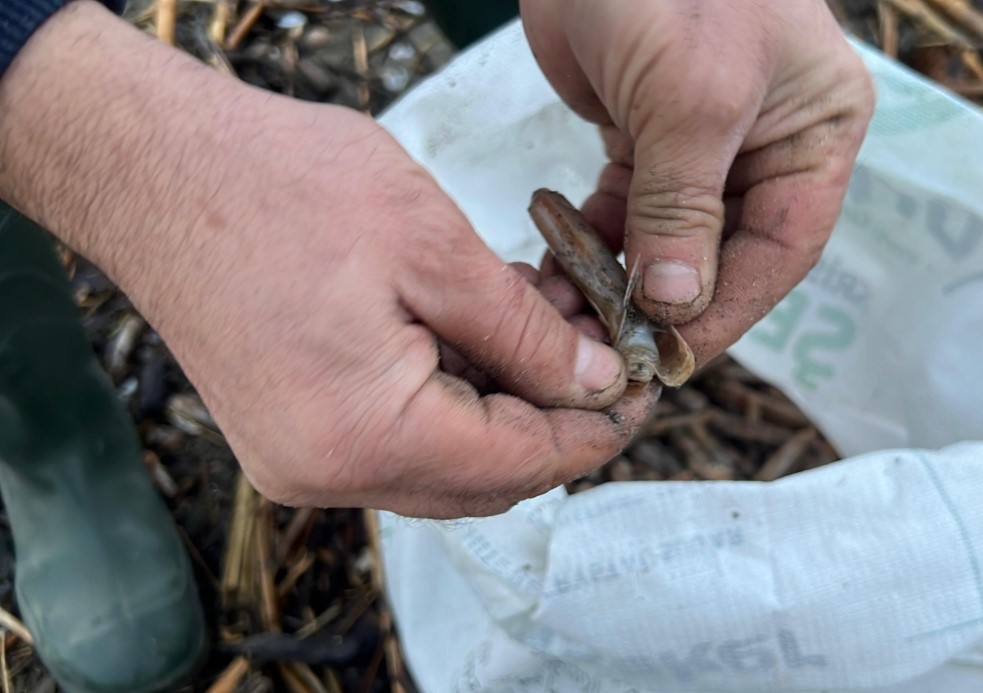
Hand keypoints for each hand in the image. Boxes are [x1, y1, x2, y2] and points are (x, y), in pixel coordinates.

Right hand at [0, 2, 657, 518]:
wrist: (151, 164)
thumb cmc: (277, 186)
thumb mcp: (435, 250)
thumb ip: (527, 334)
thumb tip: (596, 384)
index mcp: (367, 436)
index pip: (521, 463)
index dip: (596, 429)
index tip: (644, 388)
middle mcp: (327, 472)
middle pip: (486, 477)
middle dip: (556, 418)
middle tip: (602, 348)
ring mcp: (300, 458)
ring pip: (445, 460)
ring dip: (506, 404)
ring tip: (546, 322)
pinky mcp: (288, 430)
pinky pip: (398, 437)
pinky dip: (453, 395)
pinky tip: (481, 330)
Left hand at [522, 0, 874, 362]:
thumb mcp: (691, 99)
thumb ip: (685, 207)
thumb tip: (677, 305)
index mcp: (816, 131)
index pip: (782, 245)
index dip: (731, 308)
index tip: (672, 356)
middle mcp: (768, 143)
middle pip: (726, 254)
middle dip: (668, 304)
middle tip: (613, 352)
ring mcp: (704, 143)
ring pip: (671, 241)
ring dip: (622, 283)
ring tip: (573, 321)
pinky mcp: (644, 137)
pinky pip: (627, 213)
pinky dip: (594, 246)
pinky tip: (559, 273)